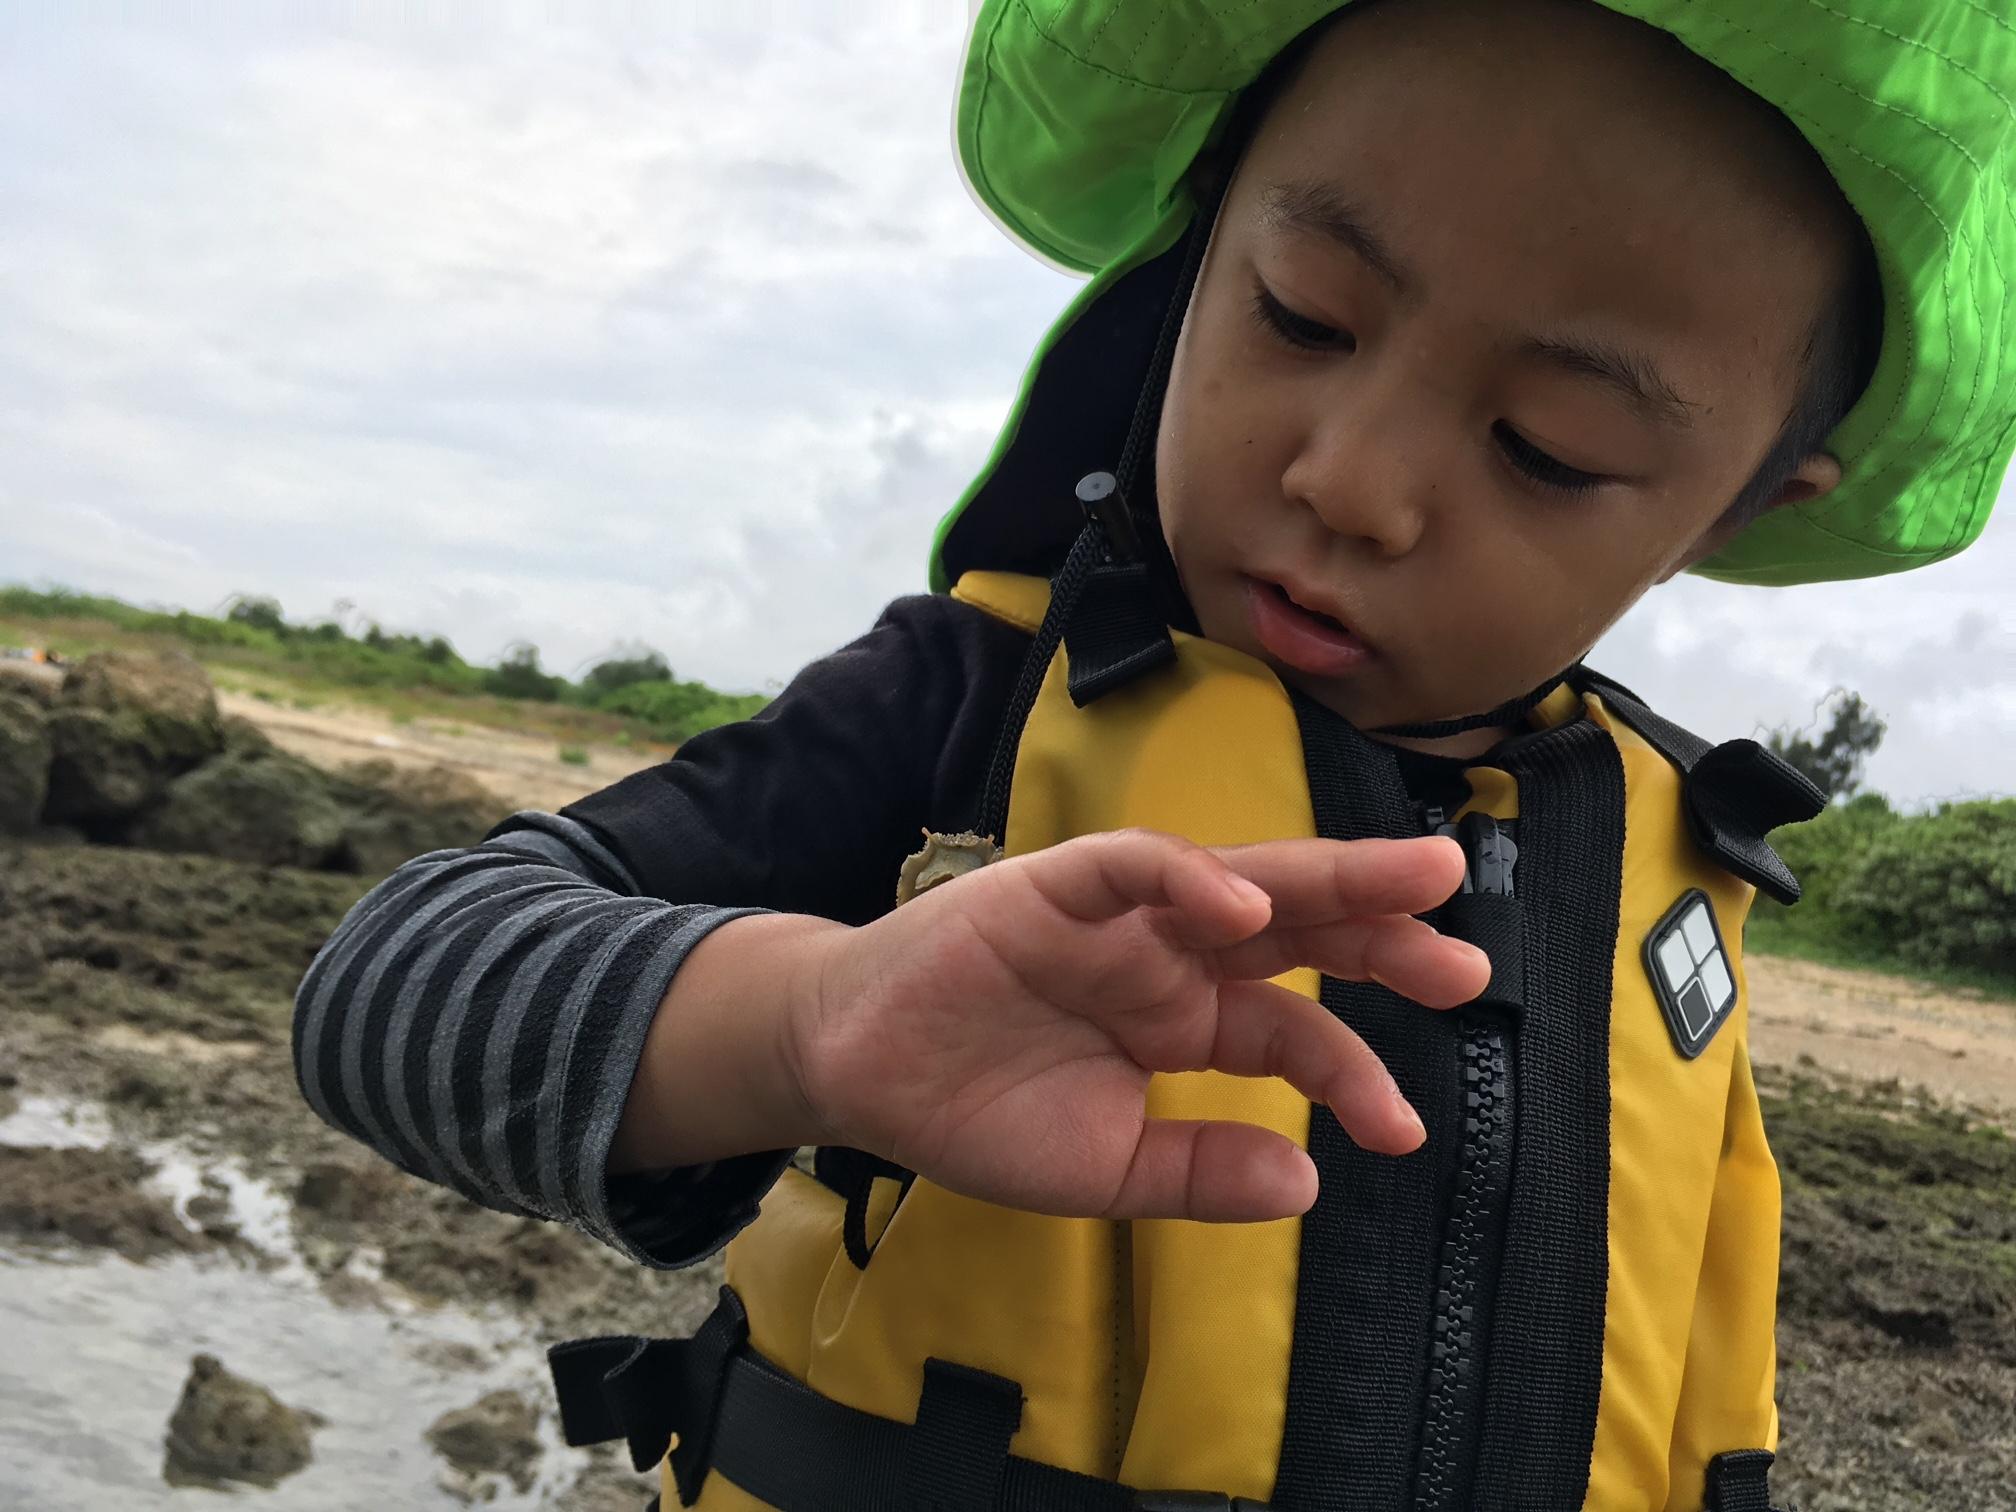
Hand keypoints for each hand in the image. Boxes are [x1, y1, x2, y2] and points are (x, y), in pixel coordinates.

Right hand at [787, 829, 1485, 1222]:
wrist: (855, 1075)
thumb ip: (1199, 1174)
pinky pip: (1130, 867)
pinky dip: (1186, 878)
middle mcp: (1169, 957)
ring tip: (1417, 882)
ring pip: (1240, 878)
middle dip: (1385, 933)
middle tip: (1469, 962)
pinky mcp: (1052, 887)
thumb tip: (1309, 1180)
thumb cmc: (973, 1111)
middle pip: (1298, 929)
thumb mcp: (1103, 1168)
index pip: (1293, 1032)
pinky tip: (1242, 905)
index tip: (1402, 1131)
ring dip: (1328, 878)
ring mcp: (1117, 916)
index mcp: (1186, 1019)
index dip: (1353, 1073)